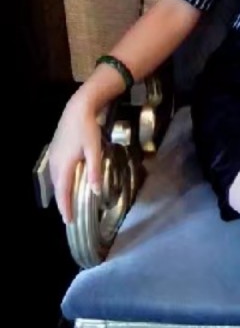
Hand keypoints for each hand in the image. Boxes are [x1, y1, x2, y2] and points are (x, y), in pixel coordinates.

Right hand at [48, 90, 102, 223]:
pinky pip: (56, 172)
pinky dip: (61, 182)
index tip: (69, 221)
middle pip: (58, 188)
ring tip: (69, 202)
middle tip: (70, 215)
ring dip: (62, 192)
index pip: (63, 193)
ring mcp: (53, 157)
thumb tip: (95, 191)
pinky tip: (67, 182)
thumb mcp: (94, 149)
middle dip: (63, 203)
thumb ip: (94, 170)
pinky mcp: (55, 150)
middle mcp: (55, 164)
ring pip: (56, 180)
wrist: (77, 109)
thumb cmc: (87, 128)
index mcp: (64, 166)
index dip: (65, 208)